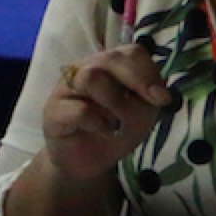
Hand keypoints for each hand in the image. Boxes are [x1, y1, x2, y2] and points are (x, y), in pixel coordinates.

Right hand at [41, 44, 173, 181]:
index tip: (162, 99)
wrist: (86, 163)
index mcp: (109, 66)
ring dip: (115, 102)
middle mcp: (86, 69)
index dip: (148, 72)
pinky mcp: (52, 112)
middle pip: (110, 58)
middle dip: (136, 82)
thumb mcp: (142, 114)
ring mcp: (66, 88)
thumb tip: (158, 93)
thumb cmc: (115, 132)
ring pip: (91, 77)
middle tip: (147, 108)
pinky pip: (80, 110)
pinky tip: (103, 132)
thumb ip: (149, 97)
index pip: (131, 52)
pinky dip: (99, 124)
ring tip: (118, 122)